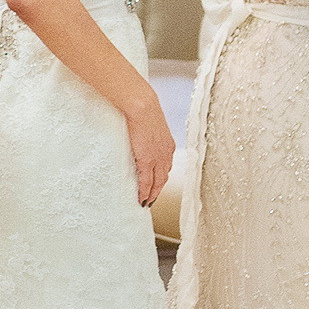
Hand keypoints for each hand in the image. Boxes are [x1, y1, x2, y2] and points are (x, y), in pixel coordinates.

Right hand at [124, 94, 175, 208]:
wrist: (142, 106)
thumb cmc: (143, 109)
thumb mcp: (151, 123)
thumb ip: (149, 132)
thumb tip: (141, 132)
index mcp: (168, 144)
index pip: (166, 166)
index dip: (161, 177)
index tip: (156, 185)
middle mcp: (166, 154)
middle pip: (164, 177)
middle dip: (158, 190)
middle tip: (151, 199)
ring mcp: (157, 158)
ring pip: (157, 182)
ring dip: (152, 194)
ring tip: (146, 202)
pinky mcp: (147, 161)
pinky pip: (146, 182)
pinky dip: (144, 192)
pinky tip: (141, 199)